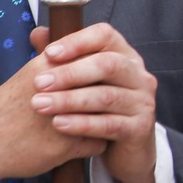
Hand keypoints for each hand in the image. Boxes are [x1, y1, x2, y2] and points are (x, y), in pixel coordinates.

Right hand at [0, 41, 104, 182]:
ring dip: (105, 119)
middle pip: (108, 88)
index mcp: (50, 68)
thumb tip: (47, 30)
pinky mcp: (67, 145)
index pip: (99, 61)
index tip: (103, 79)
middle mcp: (61, 90)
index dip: (105, 72)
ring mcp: (66, 119)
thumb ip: (47, 56)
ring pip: (108, 116)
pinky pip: (99, 143)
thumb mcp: (28, 75)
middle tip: (109, 99)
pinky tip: (81, 143)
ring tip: (95, 120)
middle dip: (111, 94)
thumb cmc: (8, 107)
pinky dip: (93, 144)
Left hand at [29, 23, 157, 182]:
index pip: (106, 36)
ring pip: (106, 96)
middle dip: (70, 73)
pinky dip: (82, 124)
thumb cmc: (99, 111)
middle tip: (38, 83)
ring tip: (40, 105)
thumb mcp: (82, 82)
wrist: (124, 150)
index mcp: (126, 57)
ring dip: (70, 100)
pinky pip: (109, 124)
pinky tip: (59, 124)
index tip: (48, 53)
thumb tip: (39, 32)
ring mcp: (143, 102)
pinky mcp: (141, 128)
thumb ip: (63, 58)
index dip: (77, 41)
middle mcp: (140, 76)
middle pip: (108, 64)